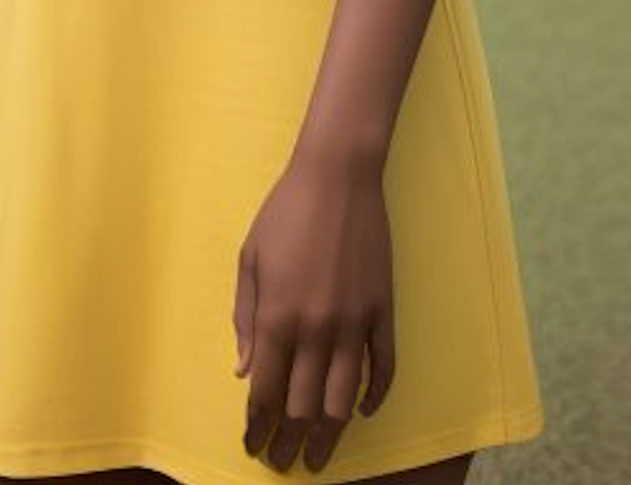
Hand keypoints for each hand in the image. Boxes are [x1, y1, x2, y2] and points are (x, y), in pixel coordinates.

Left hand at [233, 149, 395, 471]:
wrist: (338, 175)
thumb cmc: (286, 211)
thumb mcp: (250, 259)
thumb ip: (247, 319)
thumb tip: (246, 371)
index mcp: (277, 316)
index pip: (266, 391)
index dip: (258, 425)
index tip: (254, 444)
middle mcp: (316, 328)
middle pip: (303, 407)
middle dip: (290, 441)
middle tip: (284, 460)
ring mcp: (354, 322)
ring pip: (342, 400)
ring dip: (329, 435)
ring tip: (319, 456)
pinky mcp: (383, 311)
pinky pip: (384, 368)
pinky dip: (374, 397)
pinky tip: (362, 411)